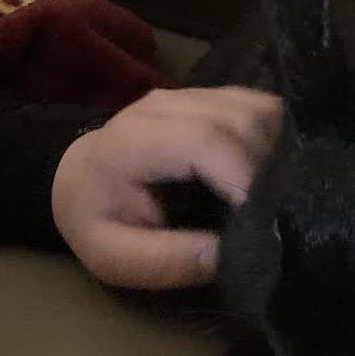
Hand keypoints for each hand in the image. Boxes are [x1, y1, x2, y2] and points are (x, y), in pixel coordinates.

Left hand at [52, 87, 280, 289]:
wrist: (80, 177)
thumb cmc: (98, 219)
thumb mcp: (114, 257)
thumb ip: (165, 261)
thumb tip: (225, 255)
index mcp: (134, 141)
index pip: (205, 141)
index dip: (243, 178)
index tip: (263, 221)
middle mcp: (165, 106)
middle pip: (240, 121)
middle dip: (266, 169)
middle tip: (270, 212)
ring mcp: (190, 94)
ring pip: (256, 109)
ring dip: (274, 151)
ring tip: (269, 192)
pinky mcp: (211, 95)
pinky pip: (259, 106)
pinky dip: (273, 135)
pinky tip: (267, 167)